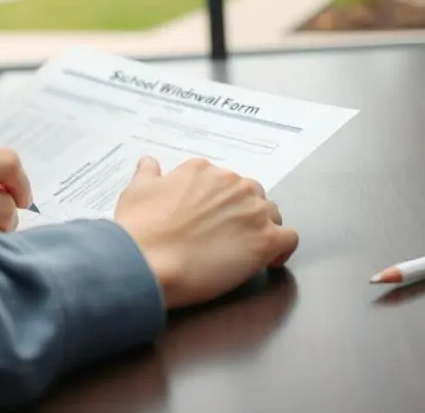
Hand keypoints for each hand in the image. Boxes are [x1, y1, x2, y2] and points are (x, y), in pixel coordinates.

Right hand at [114, 156, 297, 310]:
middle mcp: (232, 183)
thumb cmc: (138, 230)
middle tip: (223, 239)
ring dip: (261, 230)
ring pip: (272, 215)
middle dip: (241, 215)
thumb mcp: (135, 191)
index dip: (218, 204)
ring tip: (242, 253)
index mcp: (203, 170)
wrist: (146, 262)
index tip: (209, 221)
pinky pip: (289, 239)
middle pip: (251, 196)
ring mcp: (252, 211)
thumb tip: (149, 162)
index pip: (223, 182)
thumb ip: (148, 174)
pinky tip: (267, 261)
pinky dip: (282, 249)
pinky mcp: (265, 240)